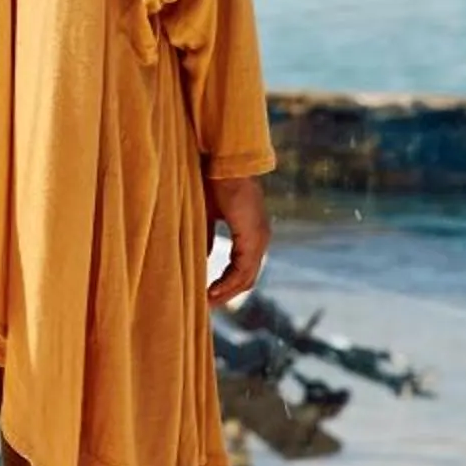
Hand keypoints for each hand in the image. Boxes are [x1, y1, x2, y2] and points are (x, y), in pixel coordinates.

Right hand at [204, 171, 270, 306]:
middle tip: (207, 305)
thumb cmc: (212, 181)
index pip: (243, 267)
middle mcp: (260, 238)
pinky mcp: (253, 237)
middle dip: (227, 293)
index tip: (207, 293)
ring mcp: (259, 238)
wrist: (222, 160)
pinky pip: (242, 270)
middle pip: (247, 278)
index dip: (226, 283)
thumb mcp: (206, 215)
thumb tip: (204, 257)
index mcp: (251, 232)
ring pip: (246, 277)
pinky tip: (211, 291)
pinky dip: (227, 283)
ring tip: (206, 302)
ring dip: (227, 292)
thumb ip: (207, 237)